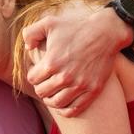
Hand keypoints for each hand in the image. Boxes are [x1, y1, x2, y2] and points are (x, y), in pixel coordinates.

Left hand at [22, 0, 119, 115]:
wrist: (106, 32)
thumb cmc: (76, 27)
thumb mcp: (49, 23)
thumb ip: (31, 33)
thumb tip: (27, 47)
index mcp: (51, 62)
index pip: (32, 79)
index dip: (33, 75)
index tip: (38, 72)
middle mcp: (65, 76)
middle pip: (42, 92)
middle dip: (41, 87)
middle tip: (45, 82)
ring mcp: (80, 85)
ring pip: (56, 103)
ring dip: (51, 100)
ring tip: (53, 93)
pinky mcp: (93, 90)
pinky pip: (74, 110)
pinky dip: (65, 111)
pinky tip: (63, 105)